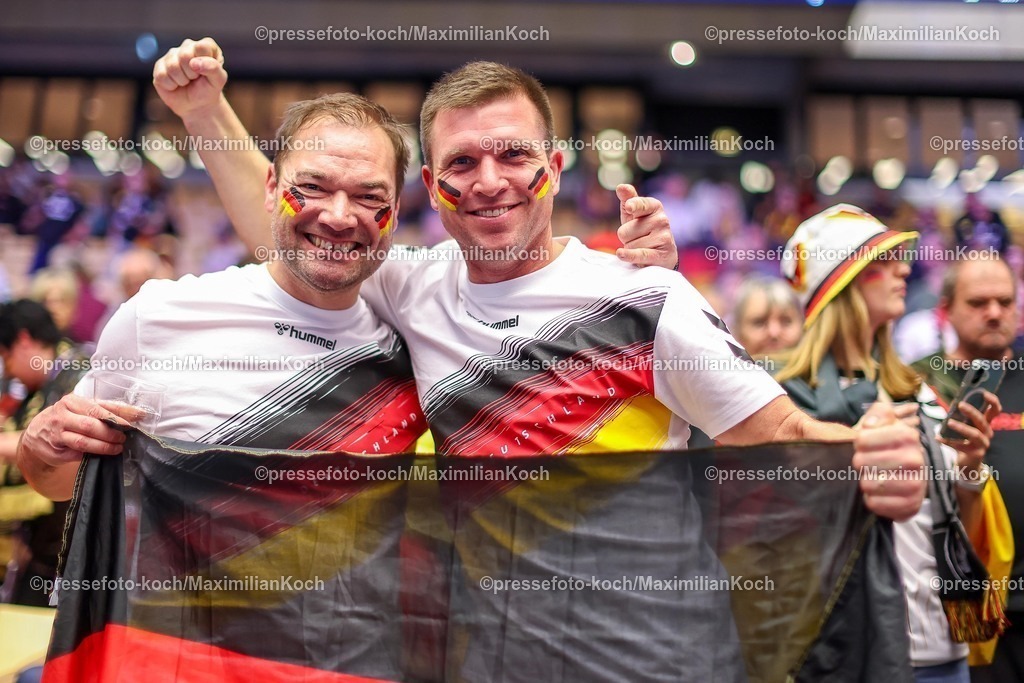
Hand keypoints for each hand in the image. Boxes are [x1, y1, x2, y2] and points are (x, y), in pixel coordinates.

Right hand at [19, 394, 131, 468]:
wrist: (36, 433)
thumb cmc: (69, 417)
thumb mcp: (84, 408)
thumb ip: (110, 409)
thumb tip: (139, 413)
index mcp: (71, 402)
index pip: (97, 409)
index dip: (115, 417)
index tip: (130, 424)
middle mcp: (61, 416)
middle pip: (90, 425)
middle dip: (110, 433)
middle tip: (123, 438)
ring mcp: (56, 435)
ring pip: (83, 442)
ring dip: (103, 447)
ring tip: (117, 448)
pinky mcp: (55, 451)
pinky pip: (76, 455)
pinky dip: (91, 455)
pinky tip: (102, 455)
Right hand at [152, 37, 227, 119]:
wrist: (197, 106)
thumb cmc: (209, 89)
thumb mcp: (218, 80)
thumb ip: (213, 68)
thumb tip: (193, 62)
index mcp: (205, 46)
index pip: (202, 47)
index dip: (204, 64)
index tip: (206, 73)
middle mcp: (187, 46)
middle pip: (185, 55)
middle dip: (192, 73)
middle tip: (195, 79)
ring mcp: (171, 55)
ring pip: (172, 66)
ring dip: (182, 80)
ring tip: (186, 82)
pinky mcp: (159, 66)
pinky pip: (162, 76)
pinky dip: (171, 85)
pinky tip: (176, 85)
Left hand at [614, 184, 677, 269]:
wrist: (662, 255)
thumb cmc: (643, 231)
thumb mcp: (634, 215)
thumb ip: (628, 200)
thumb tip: (621, 187)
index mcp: (655, 206)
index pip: (641, 204)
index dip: (634, 206)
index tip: (629, 207)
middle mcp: (662, 220)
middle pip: (625, 230)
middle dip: (626, 237)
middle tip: (636, 238)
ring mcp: (664, 237)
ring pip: (629, 244)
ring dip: (631, 249)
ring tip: (642, 247)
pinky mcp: (662, 254)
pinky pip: (640, 254)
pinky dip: (629, 255)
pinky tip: (621, 253)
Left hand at [853, 401, 925, 520]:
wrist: (909, 476)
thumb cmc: (888, 447)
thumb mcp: (884, 423)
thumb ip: (878, 413)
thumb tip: (870, 425)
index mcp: (908, 435)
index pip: (862, 439)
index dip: (858, 443)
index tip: (865, 445)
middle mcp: (916, 460)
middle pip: (861, 462)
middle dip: (860, 463)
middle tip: (869, 463)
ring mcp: (916, 485)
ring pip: (867, 484)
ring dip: (866, 481)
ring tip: (875, 477)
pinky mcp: (910, 506)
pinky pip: (874, 503)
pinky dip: (871, 499)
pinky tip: (880, 492)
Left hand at [939, 390, 998, 472]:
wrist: (967, 462)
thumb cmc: (965, 440)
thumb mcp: (965, 427)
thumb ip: (961, 417)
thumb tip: (952, 404)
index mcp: (985, 424)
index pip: (994, 411)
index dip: (992, 401)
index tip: (984, 393)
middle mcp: (987, 433)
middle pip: (982, 421)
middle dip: (972, 412)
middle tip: (960, 404)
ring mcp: (983, 444)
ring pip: (974, 434)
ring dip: (961, 427)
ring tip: (949, 422)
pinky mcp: (975, 453)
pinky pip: (961, 446)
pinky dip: (948, 441)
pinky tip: (938, 438)